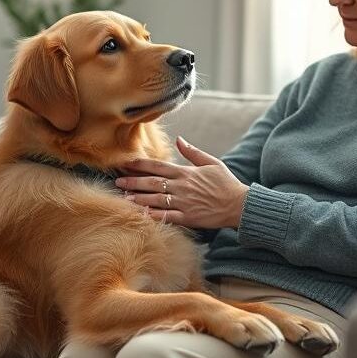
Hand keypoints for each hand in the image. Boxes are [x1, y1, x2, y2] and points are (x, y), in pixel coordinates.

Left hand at [115, 137, 248, 228]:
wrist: (239, 204)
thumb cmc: (226, 183)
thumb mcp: (212, 162)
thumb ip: (193, 152)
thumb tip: (179, 139)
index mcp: (186, 172)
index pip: (158, 166)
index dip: (140, 164)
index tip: (126, 163)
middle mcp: (181, 187)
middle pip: (151, 182)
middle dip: (132, 181)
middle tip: (117, 181)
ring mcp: (183, 203)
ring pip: (155, 200)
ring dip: (138, 198)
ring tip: (123, 198)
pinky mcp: (187, 218)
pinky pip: (166, 217)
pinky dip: (152, 215)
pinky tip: (140, 214)